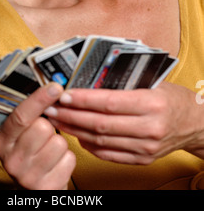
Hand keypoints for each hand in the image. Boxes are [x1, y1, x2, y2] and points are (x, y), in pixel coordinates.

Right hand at [0, 82, 75, 189]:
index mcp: (2, 141)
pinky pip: (69, 159)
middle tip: (45, 134)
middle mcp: (12, 159)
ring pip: (59, 142)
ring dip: (60, 143)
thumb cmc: (30, 153)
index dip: (39, 99)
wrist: (35, 188)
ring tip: (50, 150)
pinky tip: (57, 162)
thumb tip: (50, 88)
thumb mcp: (21, 134)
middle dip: (50, 127)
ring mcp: (28, 175)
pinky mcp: (47, 186)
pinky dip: (67, 159)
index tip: (55, 87)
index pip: (21, 115)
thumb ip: (30, 114)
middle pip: (43, 127)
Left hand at [45, 82, 203, 164]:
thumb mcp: (152, 82)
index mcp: (152, 104)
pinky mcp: (142, 160)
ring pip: (101, 141)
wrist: (195, 124)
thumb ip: (123, 82)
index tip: (63, 94)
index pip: (109, 102)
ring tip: (58, 120)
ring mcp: (146, 148)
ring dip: (75, 130)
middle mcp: (149, 128)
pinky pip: (109, 155)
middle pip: (101, 124)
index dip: (83, 99)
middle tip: (51, 108)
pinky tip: (77, 135)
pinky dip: (90, 145)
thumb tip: (89, 79)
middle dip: (71, 116)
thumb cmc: (172, 97)